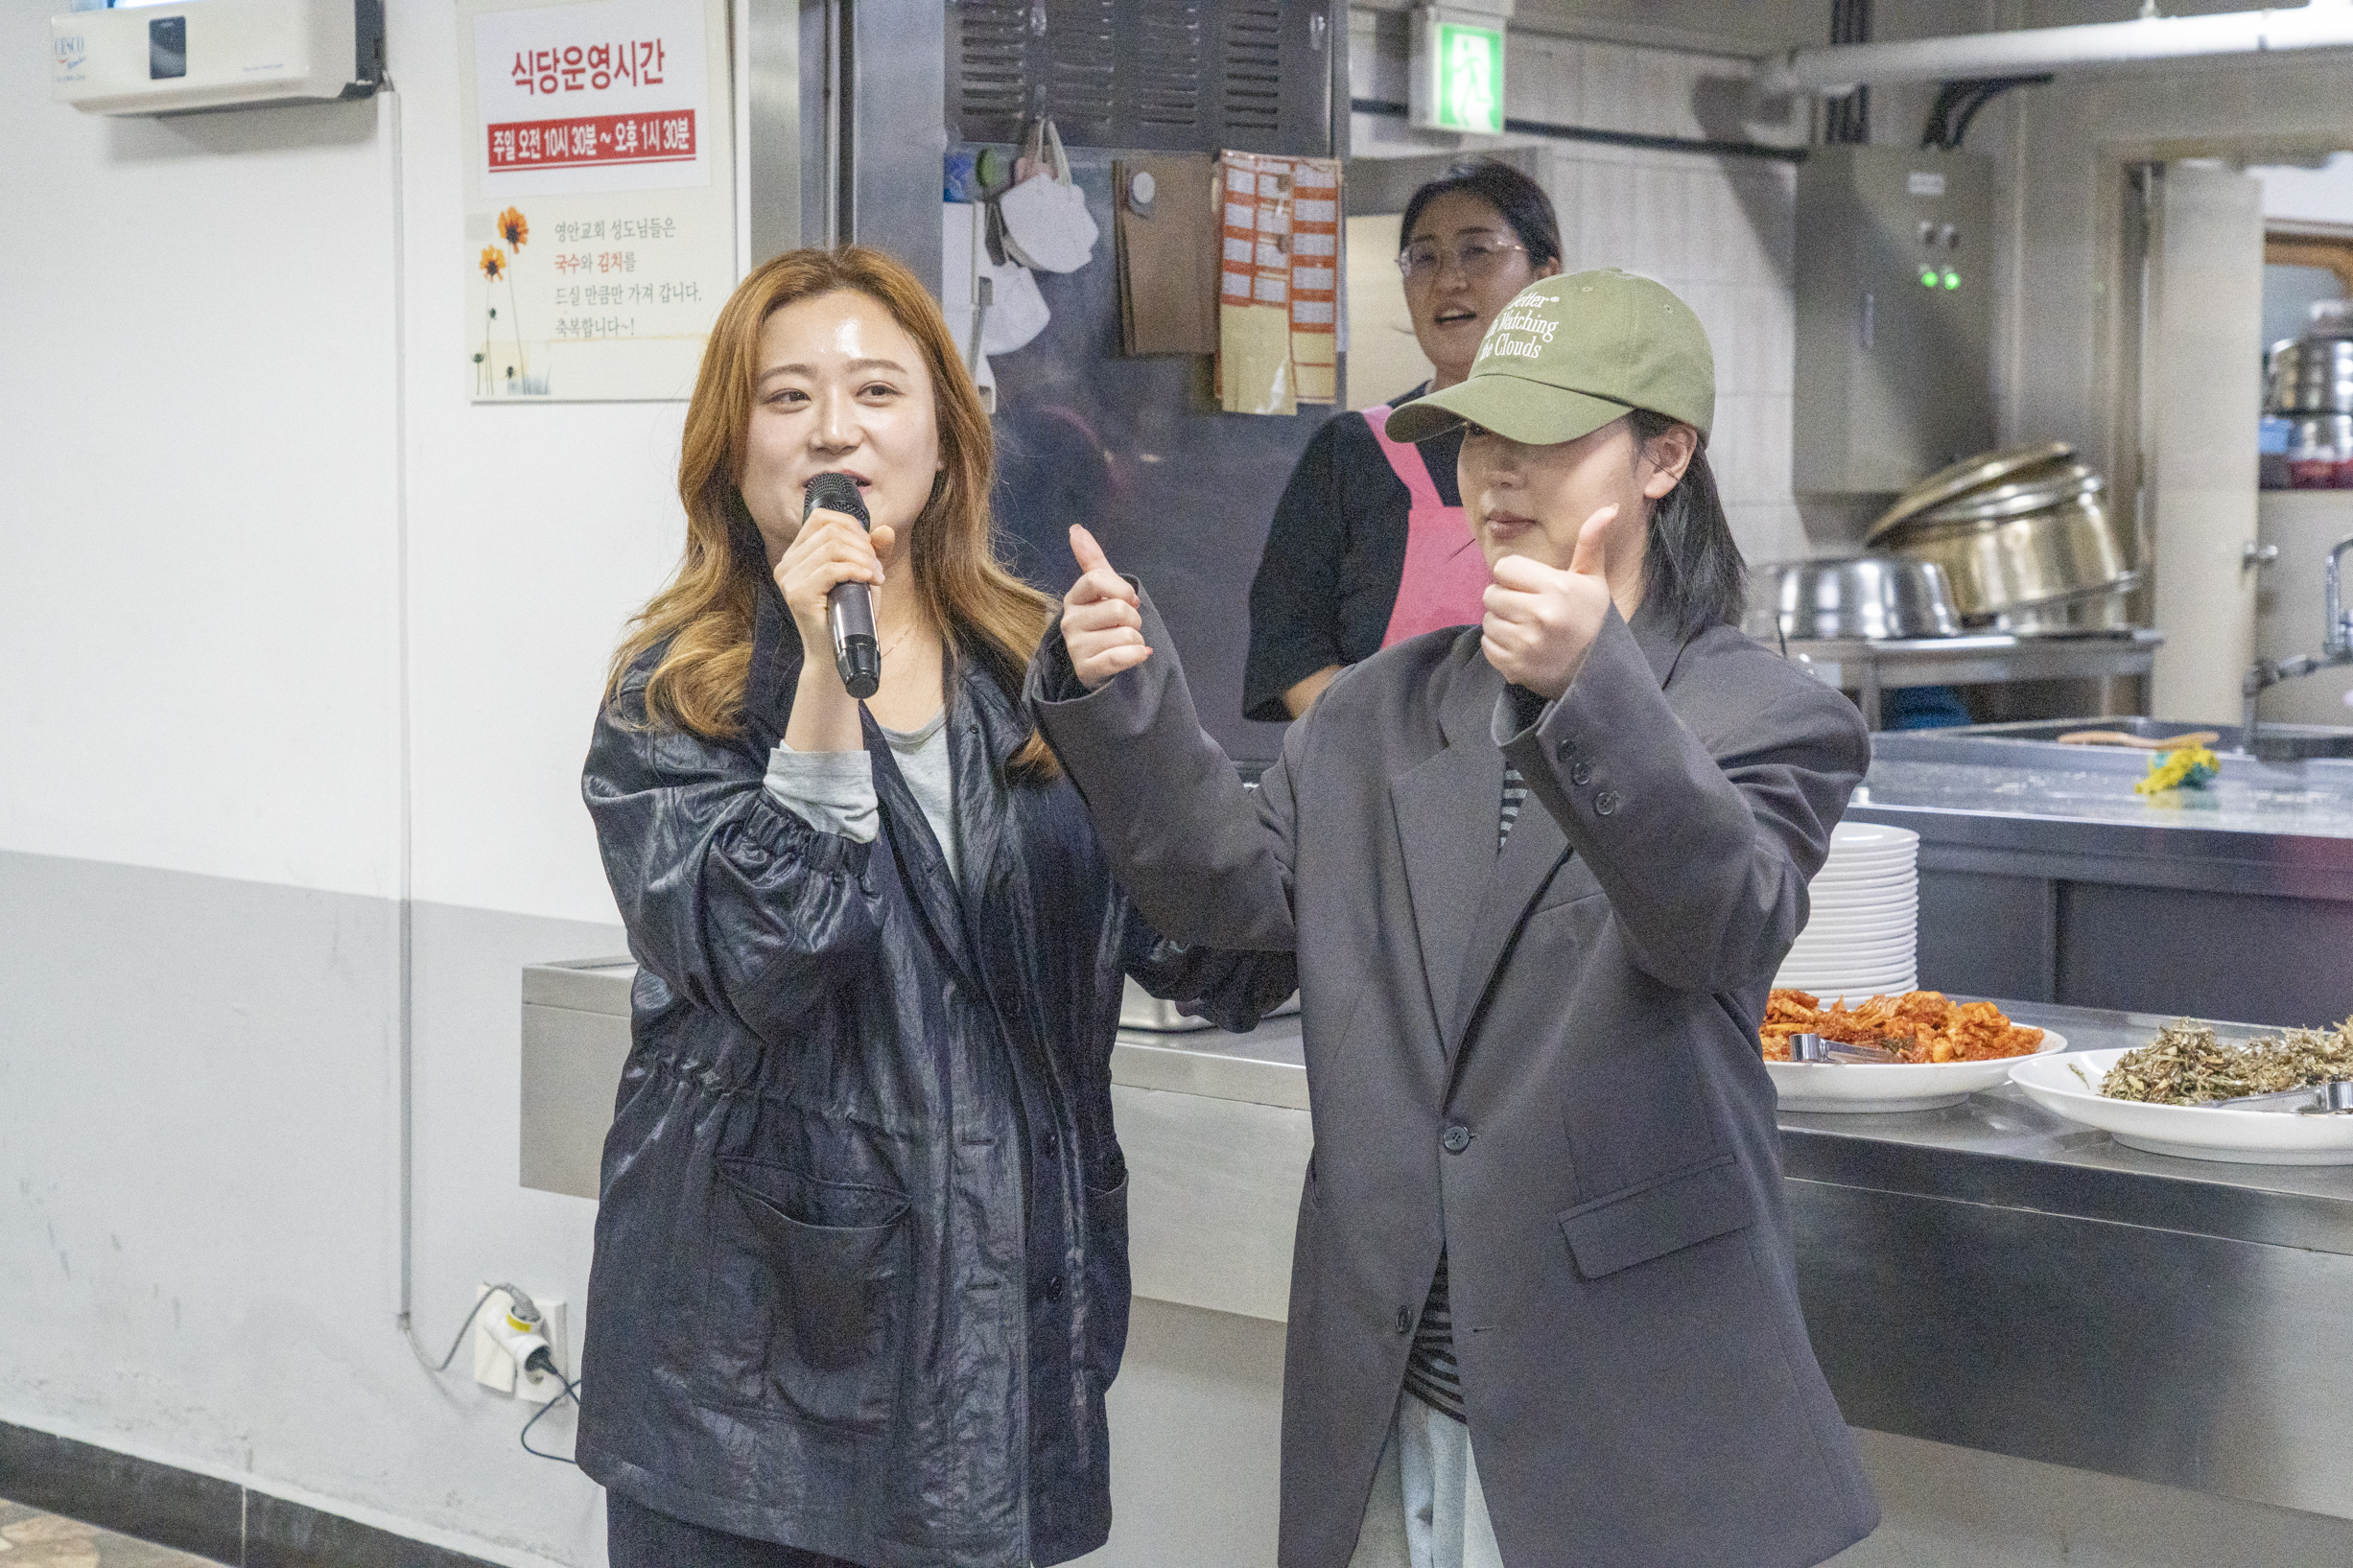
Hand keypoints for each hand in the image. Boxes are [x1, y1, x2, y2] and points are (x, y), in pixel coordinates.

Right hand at [774, 509, 897, 651]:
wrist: (838, 655)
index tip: (870, 548)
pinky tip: (869, 580)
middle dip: (862, 545)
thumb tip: (886, 529)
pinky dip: (856, 571)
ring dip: (863, 559)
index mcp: (797, 555)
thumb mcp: (864, 576)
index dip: (851, 526)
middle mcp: (787, 564)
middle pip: (830, 530)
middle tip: (877, 568)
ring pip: (832, 547)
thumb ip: (874, 552)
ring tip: (876, 577)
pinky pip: (831, 569)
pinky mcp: (798, 595)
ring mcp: (789, 579)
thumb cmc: (850, 616)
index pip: (820, 518)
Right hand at [1062, 525, 1151, 689]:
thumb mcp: (1101, 590)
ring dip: (1137, 640)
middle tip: (1127, 626)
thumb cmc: (1103, 622)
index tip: (1131, 599)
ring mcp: (1076, 647)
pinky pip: (1121, 657)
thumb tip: (1075, 528)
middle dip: (1135, 619)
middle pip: (1119, 609)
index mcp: (1074, 598)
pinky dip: (1137, 656)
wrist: (1099, 664)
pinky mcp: (1086, 670)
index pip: (1097, 579)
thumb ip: (1091, 559)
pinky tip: (1138, 655)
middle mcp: (1069, 622)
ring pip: (1126, 635)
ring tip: (1124, 644)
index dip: (1122, 588)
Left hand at [1480, 504, 1616, 699]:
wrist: (1599, 674)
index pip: (1505, 569)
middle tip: (1526, 609)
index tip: (1529, 587)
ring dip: (1501, 623)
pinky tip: (1521, 646)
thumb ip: (1591, 543)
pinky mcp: (1515, 666)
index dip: (1514, 576)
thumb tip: (1608, 508)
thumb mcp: (1594, 581)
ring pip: (1487, 621)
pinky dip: (1498, 646)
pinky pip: (1487, 645)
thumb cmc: (1593, 621)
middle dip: (1505, 599)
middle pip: (1491, 595)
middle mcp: (1540, 615)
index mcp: (1557, 588)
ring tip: (1524, 628)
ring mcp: (1526, 643)